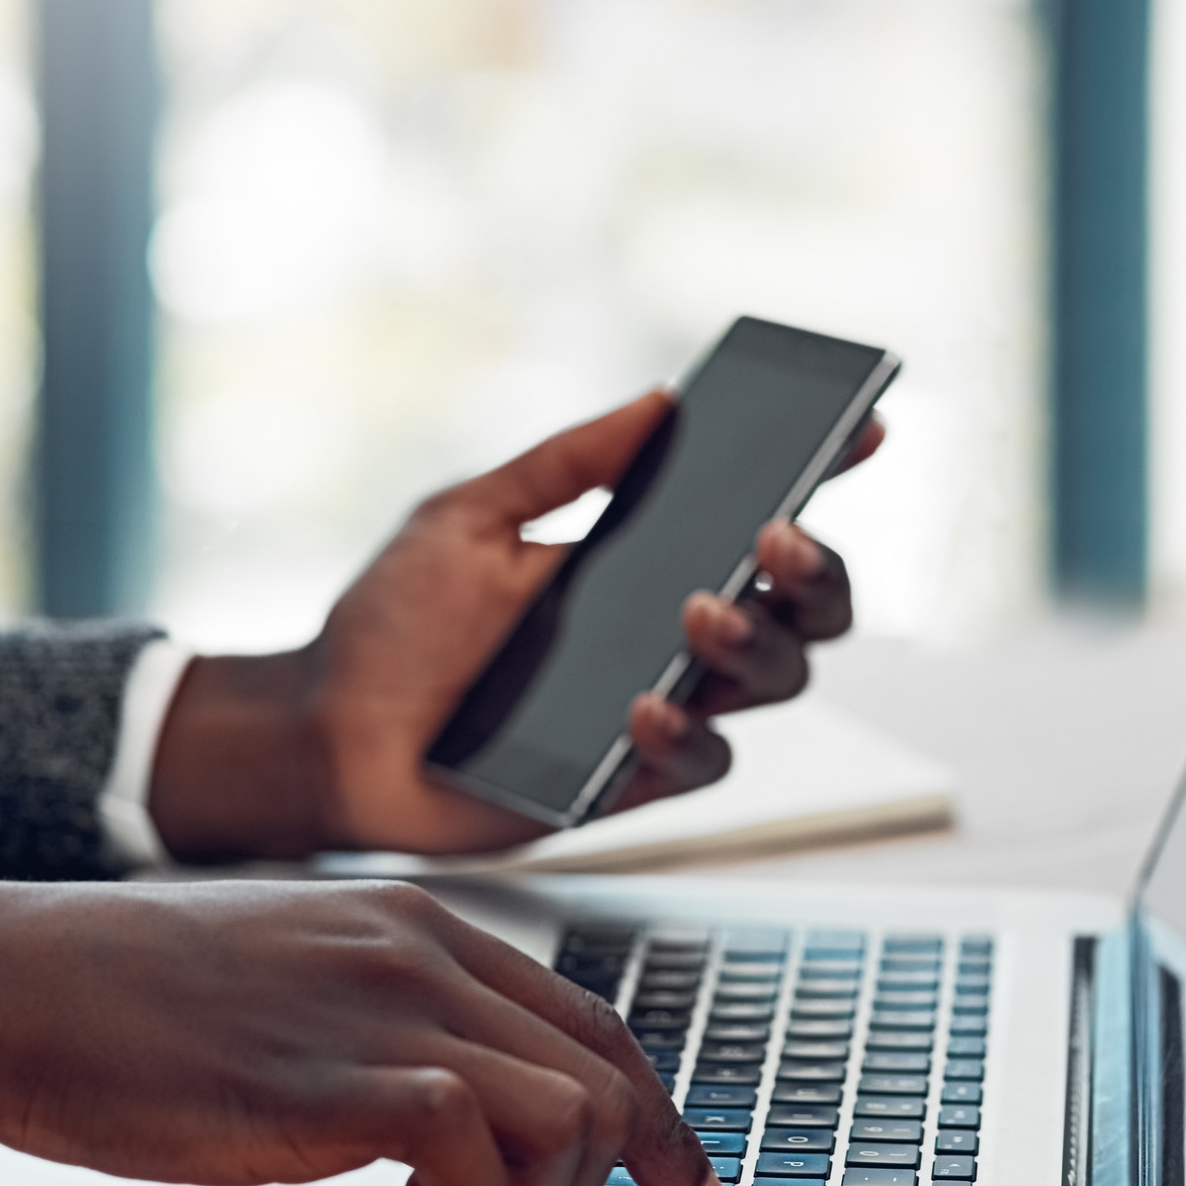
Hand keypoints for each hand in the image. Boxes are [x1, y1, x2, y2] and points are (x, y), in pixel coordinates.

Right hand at [0, 876, 737, 1185]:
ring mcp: (387, 1012)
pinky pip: (476, 1146)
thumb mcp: (301, 979)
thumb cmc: (134, 1001)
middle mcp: (426, 956)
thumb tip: (468, 1110)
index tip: (691, 1185)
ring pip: (570, 1110)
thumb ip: (393, 1018)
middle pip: (609, 1067)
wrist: (17, 983)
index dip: (658, 1113)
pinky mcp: (338, 1081)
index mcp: (423, 927)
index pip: (593, 1017)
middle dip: (636, 1172)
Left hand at [150, 389, 880, 858]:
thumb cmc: (394, 623)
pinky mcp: (633, 783)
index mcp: (651, 563)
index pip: (761, 519)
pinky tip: (643, 707)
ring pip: (779, 681)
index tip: (860, 432)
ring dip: (757, 641)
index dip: (826, 477)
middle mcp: (675, 637)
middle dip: (818, 569)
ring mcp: (665, 711)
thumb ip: (567, 464)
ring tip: (697, 613)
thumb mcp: (471, 516)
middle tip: (777, 537)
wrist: (324, 731)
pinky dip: (686, 733)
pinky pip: (704, 763)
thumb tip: (659, 401)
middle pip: (808, 607)